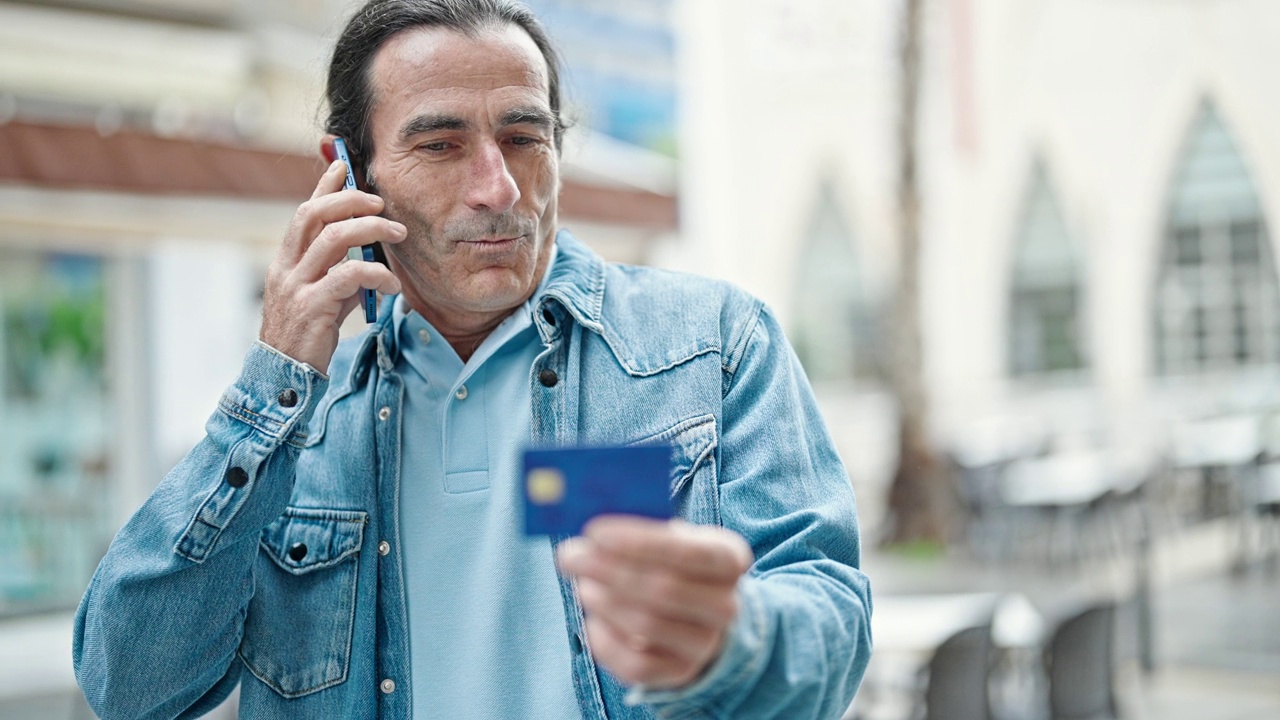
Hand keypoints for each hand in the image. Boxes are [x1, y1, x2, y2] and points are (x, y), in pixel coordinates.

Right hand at [259, 159, 404, 374]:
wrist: (285, 375)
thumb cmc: (307, 335)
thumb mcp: (322, 297)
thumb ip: (338, 274)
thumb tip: (368, 257)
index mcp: (286, 260)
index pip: (304, 212)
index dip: (324, 186)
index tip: (345, 165)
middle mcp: (286, 267)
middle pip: (314, 214)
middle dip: (351, 200)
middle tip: (383, 205)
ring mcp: (296, 286)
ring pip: (332, 239)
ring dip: (370, 230)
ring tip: (398, 235)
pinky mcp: (312, 308)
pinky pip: (347, 277)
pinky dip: (376, 274)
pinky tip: (392, 283)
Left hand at [556, 516, 753, 689]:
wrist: (698, 614)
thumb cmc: (674, 563)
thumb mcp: (671, 537)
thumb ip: (640, 531)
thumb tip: (592, 534)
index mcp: (729, 560)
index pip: (690, 552)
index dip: (641, 543)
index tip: (594, 532)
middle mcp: (726, 605)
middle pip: (664, 589)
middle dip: (609, 570)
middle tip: (570, 556)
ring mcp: (705, 644)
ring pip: (647, 625)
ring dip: (604, 601)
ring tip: (583, 584)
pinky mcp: (680, 672)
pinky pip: (636, 663)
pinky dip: (605, 638)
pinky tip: (593, 618)